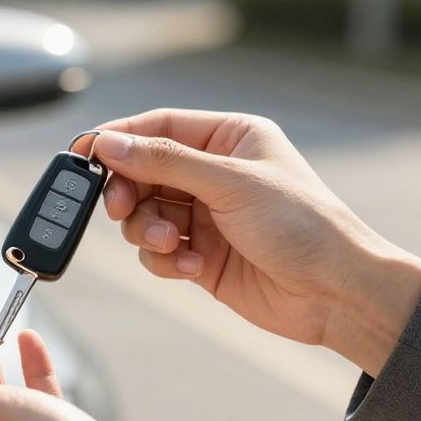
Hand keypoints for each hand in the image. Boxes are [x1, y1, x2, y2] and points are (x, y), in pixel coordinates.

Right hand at [91, 109, 420, 373]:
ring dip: (146, 230)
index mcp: (229, 139)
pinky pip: (158, 251)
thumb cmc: (303, 226)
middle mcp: (214, 174)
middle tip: (120, 209)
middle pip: (142, 172)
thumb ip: (164, 161)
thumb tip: (108, 143)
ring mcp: (206, 216)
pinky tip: (189, 266)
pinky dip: (163, 259)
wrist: (336, 293)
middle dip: (129, 192)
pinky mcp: (201, 256)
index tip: (84, 154)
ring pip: (144, 214)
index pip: (158, 127)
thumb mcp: (230, 184)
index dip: (119, 139)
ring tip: (168, 244)